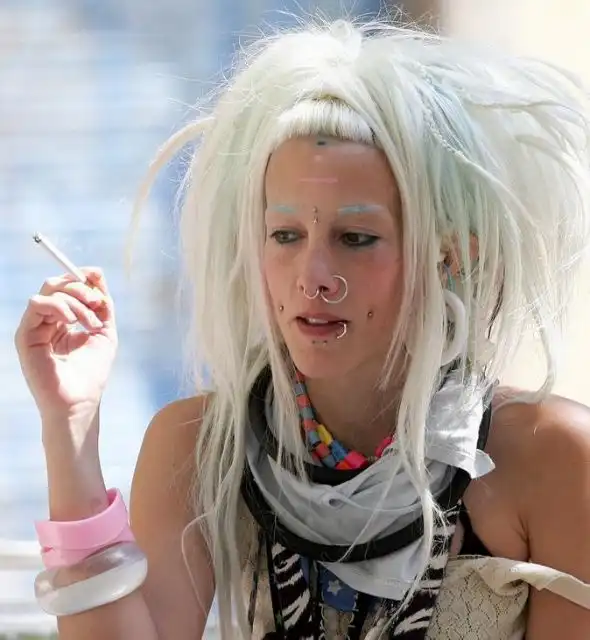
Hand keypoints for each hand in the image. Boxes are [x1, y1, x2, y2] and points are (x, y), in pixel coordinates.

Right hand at [14, 268, 117, 427]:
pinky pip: (37, 304)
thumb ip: (102, 302)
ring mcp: (34, 327)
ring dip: (76, 301)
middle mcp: (46, 321)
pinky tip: (73, 322)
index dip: (82, 278)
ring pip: (49, 291)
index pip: (67, 287)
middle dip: (81, 288)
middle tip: (97, 304)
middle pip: (57, 284)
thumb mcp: (104, 329)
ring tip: (90, 323)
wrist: (80, 401)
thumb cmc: (92, 372)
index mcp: (63, 320)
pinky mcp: (25, 336)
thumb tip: (95, 272)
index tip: (98, 280)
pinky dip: (60, 306)